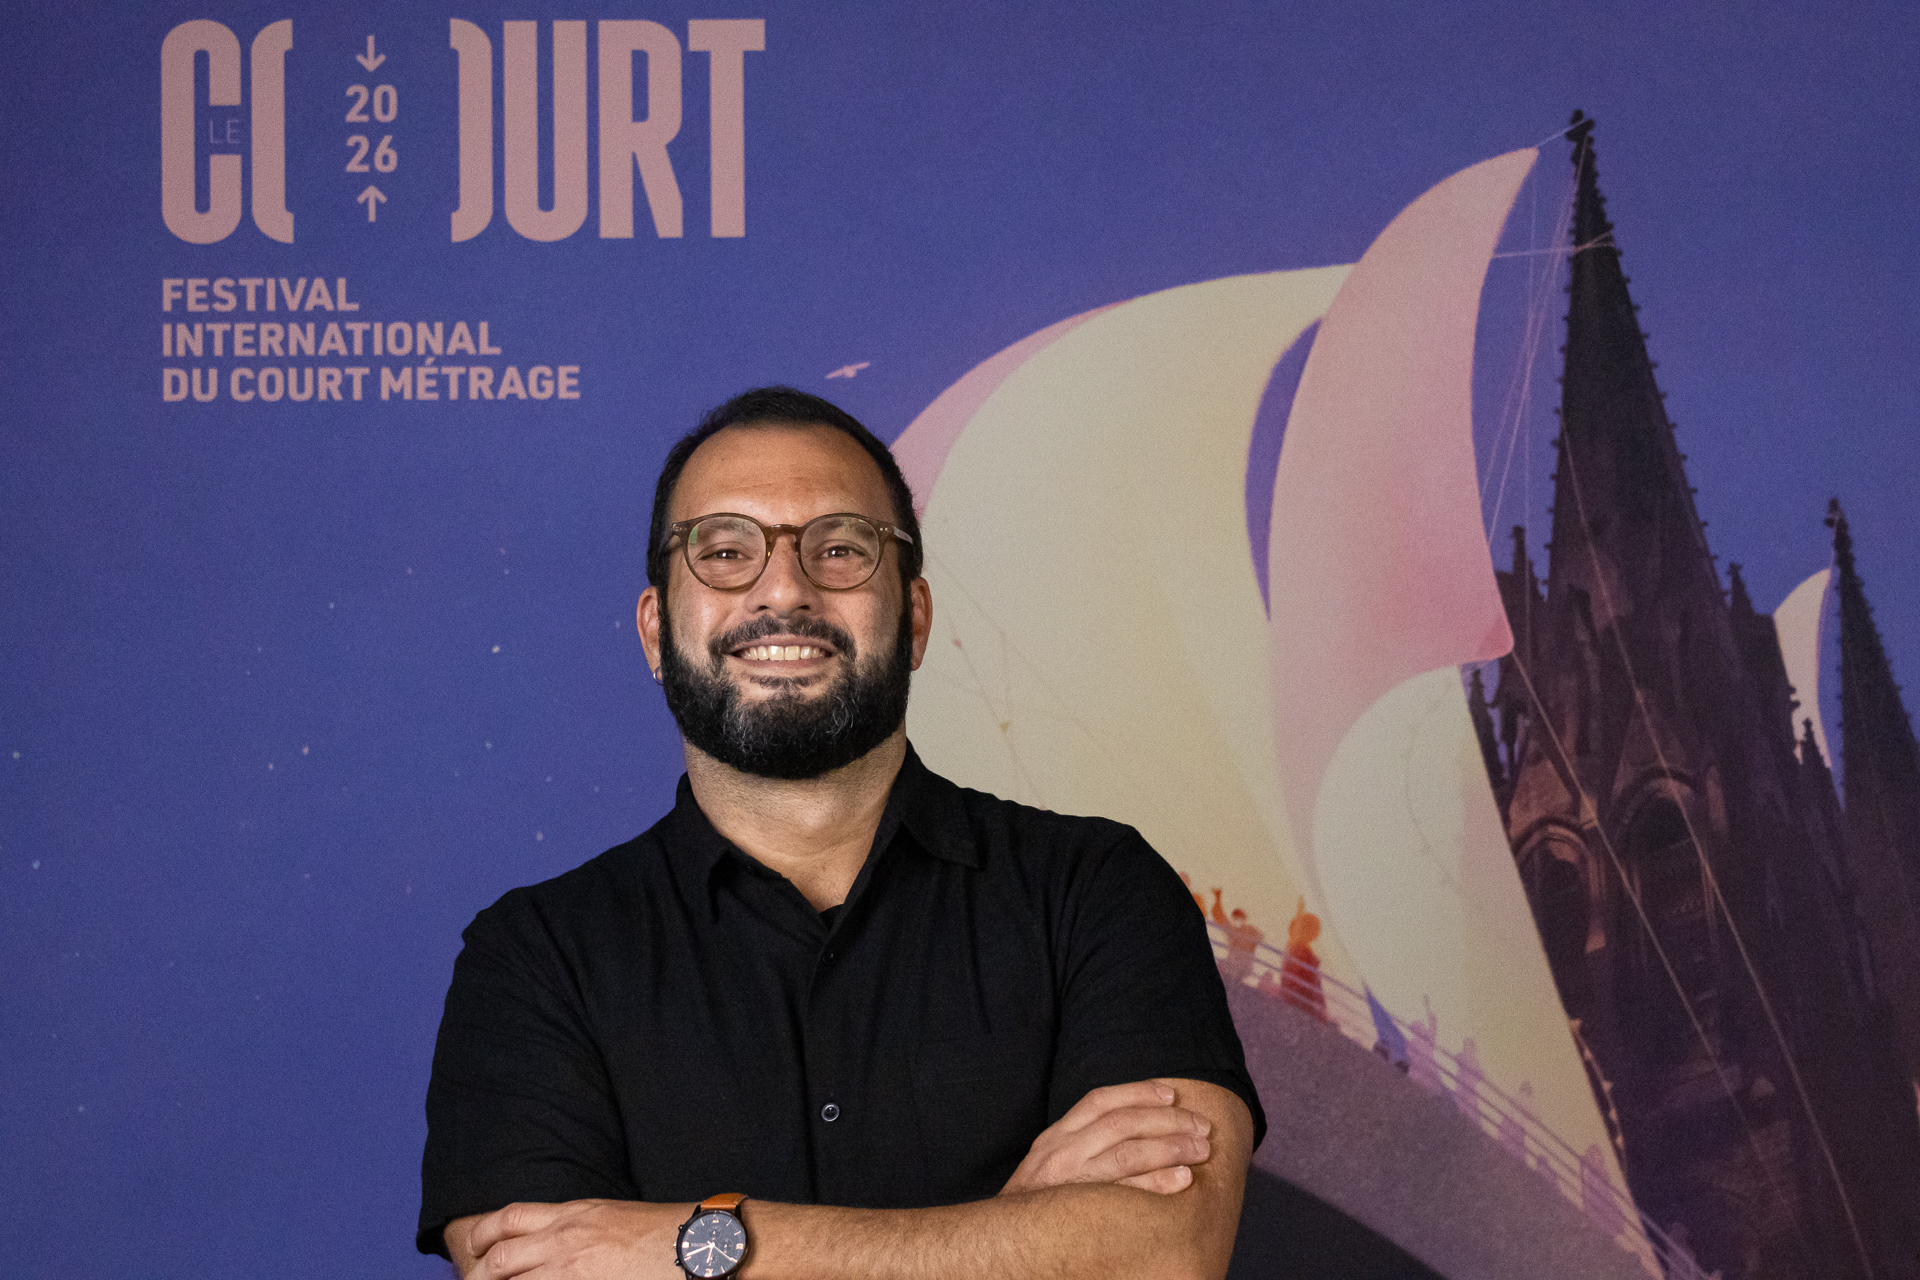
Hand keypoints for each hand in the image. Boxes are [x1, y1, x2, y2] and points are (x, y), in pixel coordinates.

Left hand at [458, 1199, 691, 1279]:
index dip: (481, 1236)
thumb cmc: (664, 1231)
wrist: (698, 1246)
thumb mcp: (613, 1215)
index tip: (472, 1250)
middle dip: (478, 1278)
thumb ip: (577, 1226)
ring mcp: (570, 1270)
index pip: (508, 1218)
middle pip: (498, 1259)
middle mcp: (564, 1239)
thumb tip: (551, 1244)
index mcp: (573, 1213)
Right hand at [999, 1079, 1212, 1196]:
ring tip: (1201, 1150)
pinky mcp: (1079, 1210)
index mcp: (1055, 1137)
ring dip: (1171, 1147)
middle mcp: (1060, 1152)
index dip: (1139, 1092)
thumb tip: (1132, 1133)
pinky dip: (1158, 1182)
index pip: (1100, 1101)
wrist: (1003, 1246)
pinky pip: (1126, 1191)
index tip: (1172, 1094)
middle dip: (1168, 1121)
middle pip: (1122, 1123)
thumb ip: (1079, 1147)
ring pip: (1128, 1151)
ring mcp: (1069, 1181)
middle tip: (1202, 1127)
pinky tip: (1184, 1180)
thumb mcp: (1048, 1166)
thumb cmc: (1037, 1207)